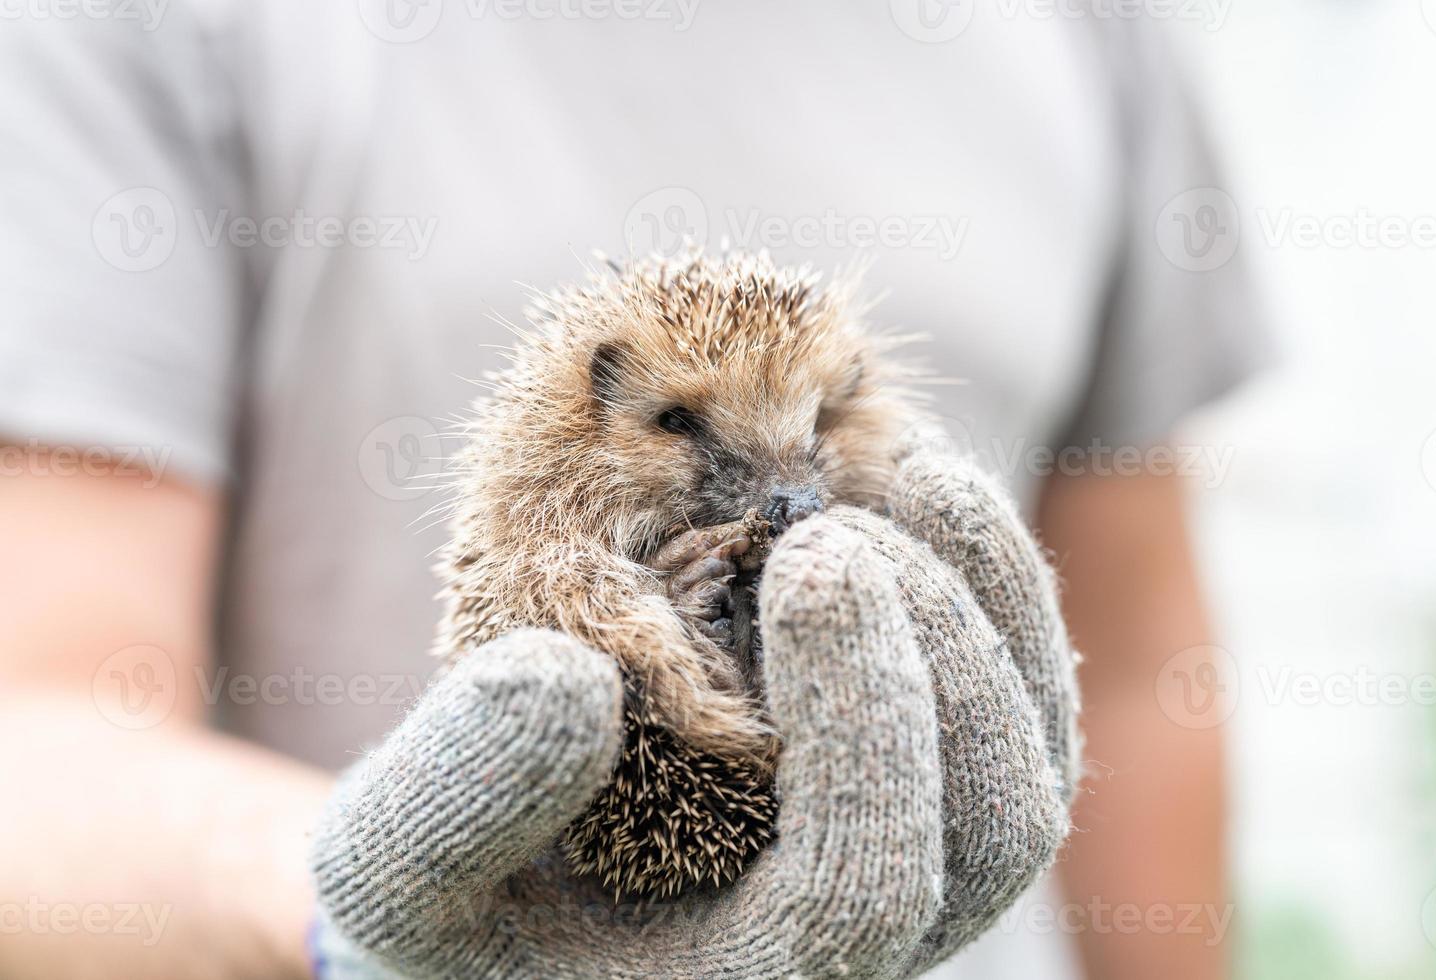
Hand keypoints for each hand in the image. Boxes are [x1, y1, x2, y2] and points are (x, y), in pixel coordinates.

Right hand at [312, 457, 1076, 978]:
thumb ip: (453, 799)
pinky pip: (1021, 692)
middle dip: (937, 655)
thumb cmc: (454, 894)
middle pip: (996, 823)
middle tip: (835, 531)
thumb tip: (570, 682)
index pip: (869, 887)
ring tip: (906, 476)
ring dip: (990, 604)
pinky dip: (997, 581)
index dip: (865, 727)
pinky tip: (925, 479)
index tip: (810, 563)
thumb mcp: (392, 865)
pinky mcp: (928, 773)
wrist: (514, 878)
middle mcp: (870, 936)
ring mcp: (921, 855)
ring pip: (1033, 754)